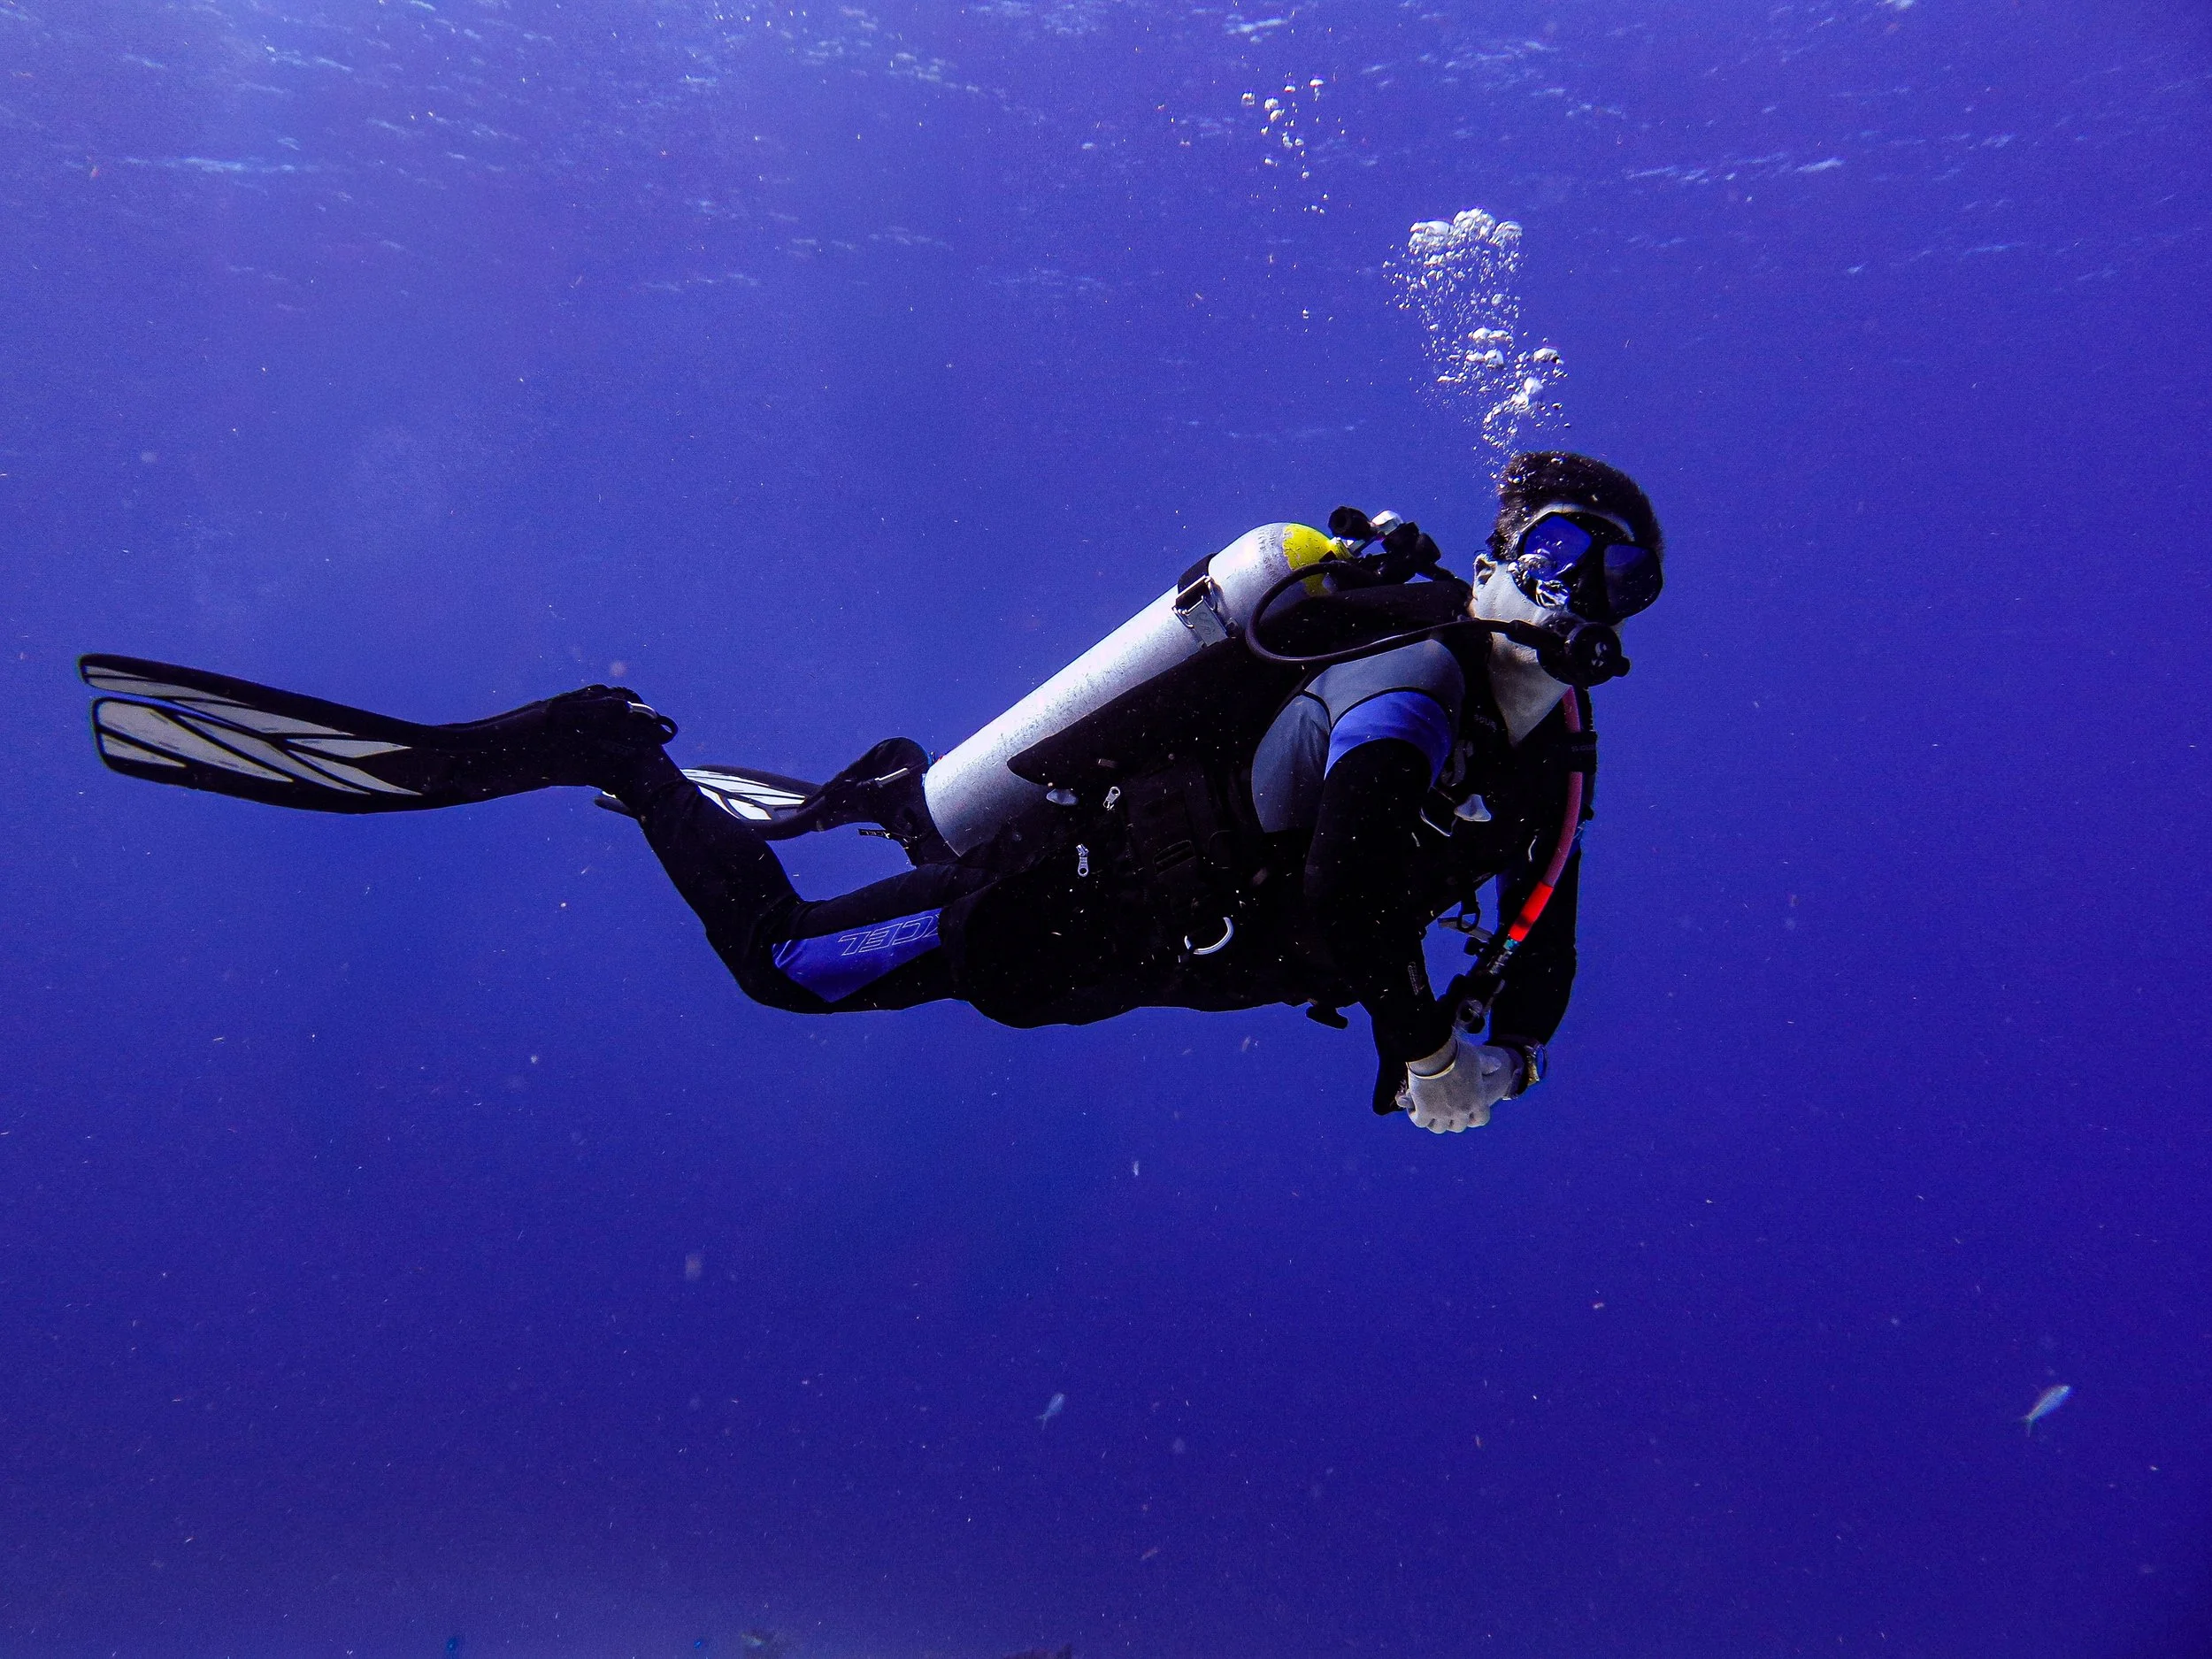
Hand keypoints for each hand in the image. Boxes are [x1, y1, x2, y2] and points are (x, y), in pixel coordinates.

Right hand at [1397, 1036, 1520, 1132]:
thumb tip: (1498, 1065)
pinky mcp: (1425, 1111)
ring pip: (1438, 1128)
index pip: (1480, 1119)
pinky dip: (1416, 1117)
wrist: (1434, 1054)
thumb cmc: (1456, 1053)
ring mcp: (1443, 1113)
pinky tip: (1413, 1109)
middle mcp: (1461, 1110)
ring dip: (1433, 1122)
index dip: (1473, 1119)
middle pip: (1458, 1127)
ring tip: (1427, 1113)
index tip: (1466, 1114)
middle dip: (1451, 1121)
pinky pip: (1421, 1122)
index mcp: (1477, 1100)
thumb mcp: (1476, 1057)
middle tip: (1443, 1112)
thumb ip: (1486, 1064)